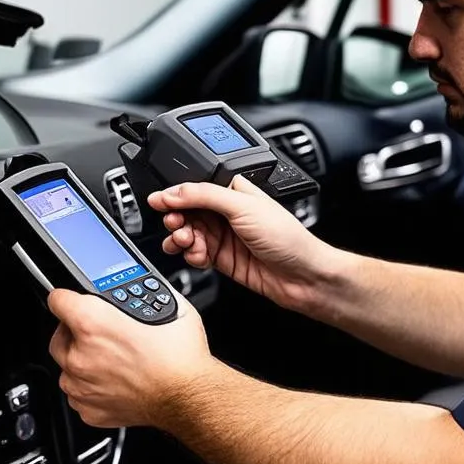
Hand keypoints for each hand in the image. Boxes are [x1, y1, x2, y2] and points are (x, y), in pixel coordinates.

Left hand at [47, 288, 212, 429]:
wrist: (188, 395)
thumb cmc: (179, 355)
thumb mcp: (165, 303)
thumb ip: (136, 293)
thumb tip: (134, 287)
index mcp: (92, 323)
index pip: (57, 299)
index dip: (68, 297)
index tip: (73, 301)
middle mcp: (80, 355)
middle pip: (58, 335)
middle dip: (75, 331)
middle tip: (101, 333)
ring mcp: (81, 386)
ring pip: (67, 367)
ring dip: (82, 360)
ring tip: (113, 359)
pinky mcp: (88, 409)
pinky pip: (78, 393)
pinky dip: (91, 386)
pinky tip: (115, 380)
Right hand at [148, 176, 336, 311]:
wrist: (302, 277)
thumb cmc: (287, 237)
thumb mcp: (244, 207)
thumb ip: (205, 196)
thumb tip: (174, 192)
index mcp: (235, 190)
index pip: (197, 187)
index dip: (177, 194)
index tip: (160, 202)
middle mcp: (228, 212)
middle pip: (188, 210)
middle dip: (176, 217)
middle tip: (175, 224)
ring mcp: (225, 236)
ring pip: (188, 233)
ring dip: (180, 237)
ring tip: (185, 241)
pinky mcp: (222, 259)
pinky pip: (195, 253)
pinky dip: (191, 255)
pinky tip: (198, 255)